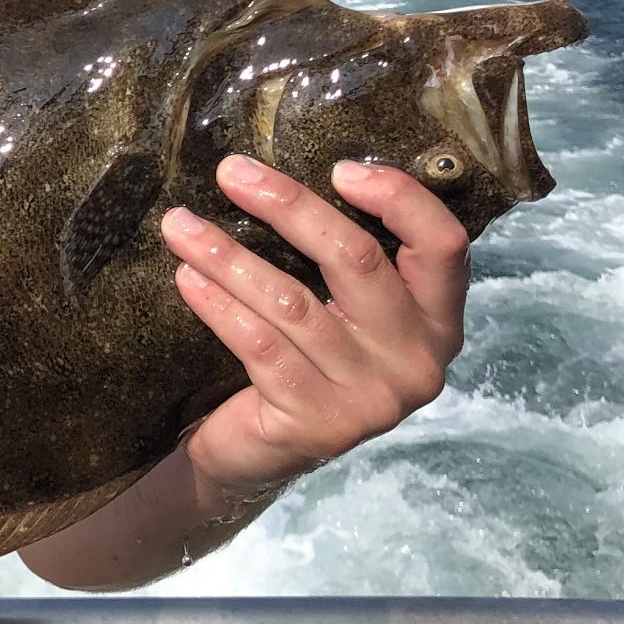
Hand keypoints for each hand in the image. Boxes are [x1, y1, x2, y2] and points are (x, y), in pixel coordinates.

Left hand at [158, 156, 468, 497]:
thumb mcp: (344, 311)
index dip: (399, 199)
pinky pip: (260, 345)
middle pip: (358, 259)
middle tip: (230, 172)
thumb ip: (346, 260)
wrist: (260, 455)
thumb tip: (285, 173)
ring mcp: (371, 399)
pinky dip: (218, 304)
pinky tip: (187, 277)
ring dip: (228, 254)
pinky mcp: (317, 423)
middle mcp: (417, 362)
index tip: (339, 168)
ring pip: (293, 302)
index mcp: (438, 322)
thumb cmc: (303, 359)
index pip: (443, 246)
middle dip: (288, 205)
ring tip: (180, 225)